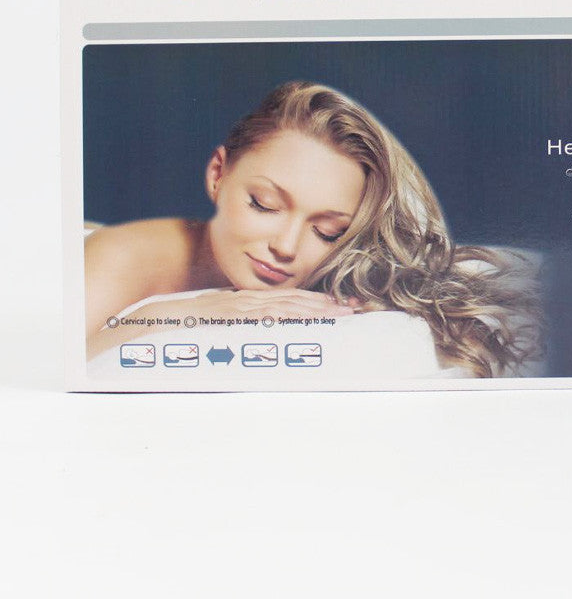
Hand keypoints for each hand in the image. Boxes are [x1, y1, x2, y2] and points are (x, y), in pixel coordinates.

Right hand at [165, 288, 358, 321]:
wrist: (153, 319)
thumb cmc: (184, 327)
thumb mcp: (218, 326)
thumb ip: (239, 326)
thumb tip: (260, 336)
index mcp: (247, 303)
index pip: (289, 300)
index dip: (316, 302)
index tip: (340, 306)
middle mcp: (247, 301)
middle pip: (294, 300)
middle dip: (325, 304)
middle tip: (354, 308)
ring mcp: (239, 308)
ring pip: (285, 306)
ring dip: (315, 310)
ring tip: (340, 313)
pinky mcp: (229, 316)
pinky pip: (262, 316)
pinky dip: (284, 316)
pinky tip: (303, 318)